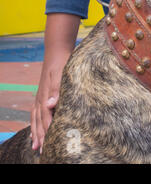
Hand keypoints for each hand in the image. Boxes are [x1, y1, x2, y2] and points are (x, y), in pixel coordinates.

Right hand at [31, 13, 79, 151]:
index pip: (46, 118)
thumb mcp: (62, 75)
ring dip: (36, 131)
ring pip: (36, 117)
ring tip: (36, 145)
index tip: (46, 145)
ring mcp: (41, 95)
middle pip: (38, 121)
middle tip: (40, 151)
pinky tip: (37, 128)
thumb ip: (56, 91)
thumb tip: (50, 105)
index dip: (46, 132)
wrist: (57, 51)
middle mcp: (41, 98)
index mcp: (46, 96)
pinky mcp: (43, 93)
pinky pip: (36, 111)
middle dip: (39, 136)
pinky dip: (36, 122)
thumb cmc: (62, 63)